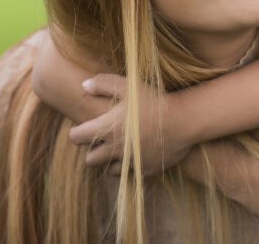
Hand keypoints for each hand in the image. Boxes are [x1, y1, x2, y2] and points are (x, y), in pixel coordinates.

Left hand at [67, 73, 192, 174]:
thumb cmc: (154, 100)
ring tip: (122, 148)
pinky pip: (131, 173)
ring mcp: (129, 162)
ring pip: (110, 169)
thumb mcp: (128, 85)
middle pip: (90, 160)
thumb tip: (83, 86)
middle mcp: (113, 149)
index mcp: (105, 129)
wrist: (182, 120)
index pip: (76, 137)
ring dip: (113, 160)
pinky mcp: (145, 170)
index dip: (77, 132)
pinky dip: (132, 166)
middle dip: (94, 151)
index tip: (84, 128)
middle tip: (105, 140)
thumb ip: (103, 84)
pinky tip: (140, 153)